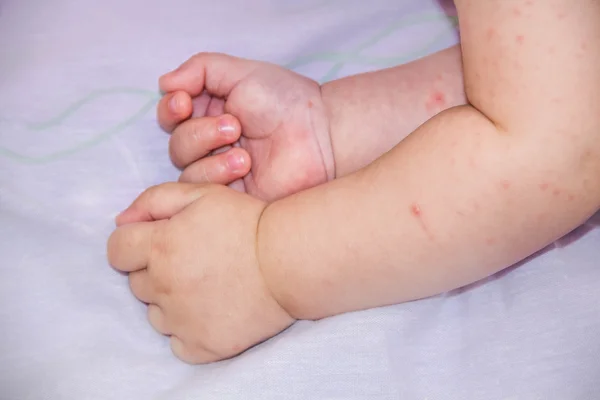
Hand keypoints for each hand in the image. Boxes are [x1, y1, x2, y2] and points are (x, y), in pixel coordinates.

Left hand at [106, 182, 294, 363]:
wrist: (291, 260)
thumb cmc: (248, 222)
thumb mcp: (202, 194)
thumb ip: (154, 200)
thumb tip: (120, 221)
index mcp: (160, 245)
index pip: (116, 250)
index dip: (134, 244)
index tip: (160, 242)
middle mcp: (164, 285)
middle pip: (136, 283)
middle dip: (156, 270)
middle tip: (195, 260)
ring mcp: (182, 320)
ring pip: (154, 314)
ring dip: (171, 301)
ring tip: (207, 285)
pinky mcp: (202, 346)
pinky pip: (176, 342)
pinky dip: (188, 329)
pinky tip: (212, 310)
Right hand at [156, 53, 334, 201]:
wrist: (320, 132)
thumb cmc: (285, 100)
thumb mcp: (241, 72)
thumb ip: (200, 69)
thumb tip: (164, 84)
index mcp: (211, 112)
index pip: (171, 115)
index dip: (170, 109)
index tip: (184, 101)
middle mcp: (212, 143)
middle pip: (176, 144)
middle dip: (199, 133)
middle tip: (234, 126)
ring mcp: (222, 171)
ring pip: (185, 171)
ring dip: (209, 157)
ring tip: (244, 153)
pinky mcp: (233, 195)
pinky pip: (204, 193)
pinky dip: (217, 176)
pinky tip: (245, 165)